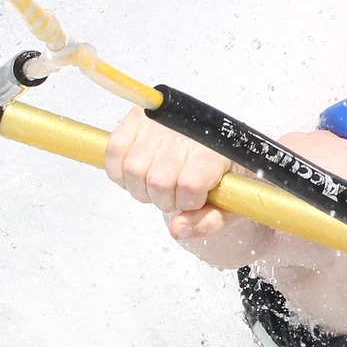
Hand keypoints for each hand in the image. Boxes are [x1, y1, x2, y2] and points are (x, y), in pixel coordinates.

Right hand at [103, 108, 237, 239]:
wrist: (221, 144)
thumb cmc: (227, 175)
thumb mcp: (231, 202)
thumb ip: (211, 221)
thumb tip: (177, 230)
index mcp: (217, 149)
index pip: (189, 185)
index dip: (188, 201)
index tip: (195, 199)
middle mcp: (187, 130)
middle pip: (158, 181)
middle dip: (164, 200)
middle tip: (175, 195)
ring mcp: (161, 121)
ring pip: (133, 169)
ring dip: (142, 188)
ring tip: (157, 186)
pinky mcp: (139, 117)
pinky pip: (114, 150)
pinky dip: (119, 172)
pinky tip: (138, 177)